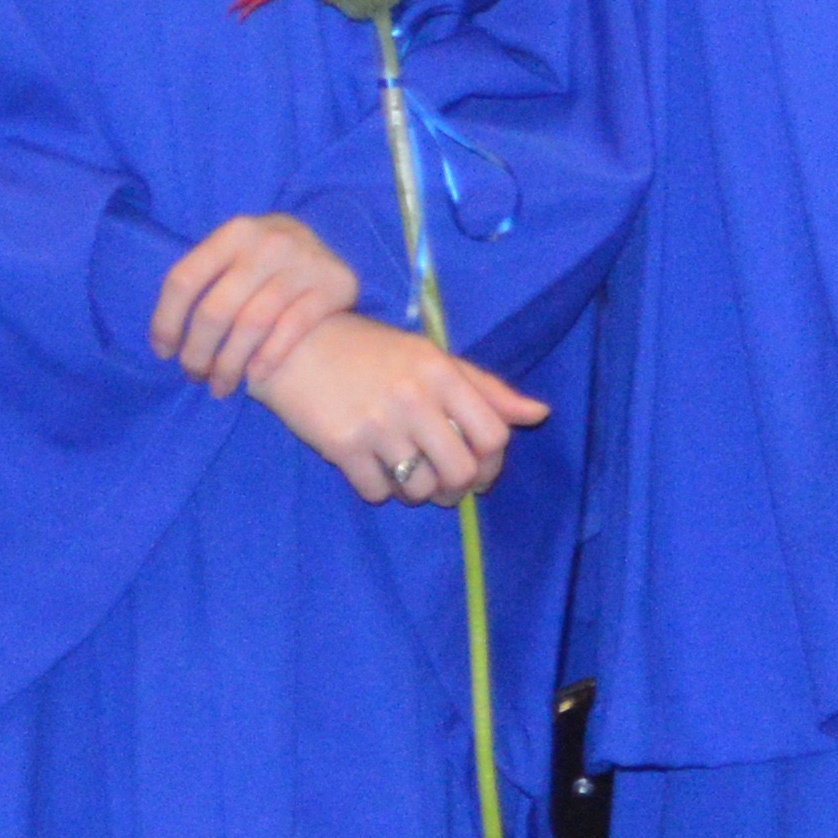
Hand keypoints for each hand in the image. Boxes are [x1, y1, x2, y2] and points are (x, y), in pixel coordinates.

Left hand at [152, 211, 358, 394]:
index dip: (166, 322)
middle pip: (215, 310)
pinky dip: (267, 358)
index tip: (164, 353)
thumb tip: (164, 335)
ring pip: (251, 324)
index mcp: (236, 231)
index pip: (184, 279)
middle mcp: (270, 241)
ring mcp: (305, 261)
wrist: (328, 258)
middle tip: (195, 375)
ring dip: (229, 365)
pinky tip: (255, 375)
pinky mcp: (335, 284)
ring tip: (221, 385)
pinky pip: (291, 329)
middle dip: (197, 352)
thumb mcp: (234, 256)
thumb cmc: (264, 266)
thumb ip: (203, 280)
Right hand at [244, 309, 543, 506]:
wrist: (298, 345)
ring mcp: (377, 424)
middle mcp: (415, 398)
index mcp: (443, 373)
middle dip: (458, 489)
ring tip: (409, 475)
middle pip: (461, 471)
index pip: (493, 435)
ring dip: (419, 493)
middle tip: (446, 486)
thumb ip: (487, 389)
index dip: (493, 464)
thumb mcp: (434, 358)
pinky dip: (381, 491)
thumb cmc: (373, 352)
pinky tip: (375, 470)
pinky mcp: (341, 446)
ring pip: (420, 488)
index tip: (480, 470)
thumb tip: (539, 414)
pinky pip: (377, 492)